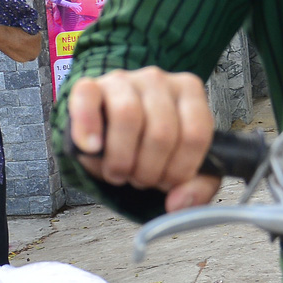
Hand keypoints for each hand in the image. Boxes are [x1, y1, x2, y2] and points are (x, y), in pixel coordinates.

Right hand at [66, 67, 218, 209]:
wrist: (109, 131)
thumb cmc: (146, 147)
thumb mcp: (180, 167)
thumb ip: (195, 188)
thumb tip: (179, 202)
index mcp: (188, 92)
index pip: (196, 134)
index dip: (180, 170)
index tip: (167, 182)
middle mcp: (157, 80)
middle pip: (162, 131)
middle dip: (149, 170)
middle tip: (139, 179)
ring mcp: (122, 80)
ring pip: (128, 115)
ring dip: (121, 159)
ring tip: (118, 172)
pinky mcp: (90, 86)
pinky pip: (87, 99)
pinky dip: (88, 127)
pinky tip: (92, 147)